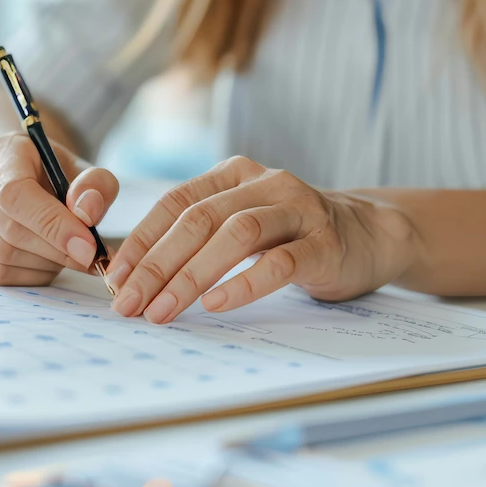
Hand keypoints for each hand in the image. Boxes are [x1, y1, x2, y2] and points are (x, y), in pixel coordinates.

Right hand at [0, 133, 119, 285]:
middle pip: (10, 229)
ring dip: (46, 263)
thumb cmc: (58, 174)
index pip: (15, 192)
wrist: (29, 176)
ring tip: (69, 254)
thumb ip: (96, 184)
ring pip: (2, 255)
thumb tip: (87, 212)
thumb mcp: (85, 169)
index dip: (52, 223)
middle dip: (58, 250)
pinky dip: (30, 275)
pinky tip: (49, 262)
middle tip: (92, 256)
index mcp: (4, 151)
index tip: (87, 245)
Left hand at [105, 156, 418, 322]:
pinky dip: (245, 283)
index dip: (141, 240)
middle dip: (157, 264)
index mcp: (233, 176)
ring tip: (163, 310)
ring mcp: (298, 210)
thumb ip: (200, 238)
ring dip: (191, 275)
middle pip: (199, 220)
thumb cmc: (292, 236)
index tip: (113, 279)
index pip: (175, 204)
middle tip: (129, 303)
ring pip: (236, 235)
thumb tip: (135, 280)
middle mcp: (265, 183)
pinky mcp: (325, 243)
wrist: (371, 235)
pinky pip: (280, 261)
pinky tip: (217, 304)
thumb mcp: (243, 224)